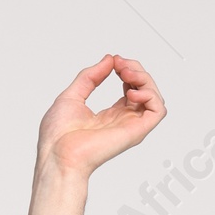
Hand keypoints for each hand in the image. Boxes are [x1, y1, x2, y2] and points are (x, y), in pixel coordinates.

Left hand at [37, 54, 163, 179]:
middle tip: (120, 64)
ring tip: (126, 74)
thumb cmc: (58, 136)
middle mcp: (122, 121)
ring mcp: (130, 126)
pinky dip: (150, 95)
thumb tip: (108, 60)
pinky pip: (158, 110)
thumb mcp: (71, 95)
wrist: (57, 154)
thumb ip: (90, 77)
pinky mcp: (136, 132)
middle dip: (136, 70)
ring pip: (154, 97)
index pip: (131, 88)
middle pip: (145, 90)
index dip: (127, 70)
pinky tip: (131, 92)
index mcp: (109, 115)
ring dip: (145, 79)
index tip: (114, 61)